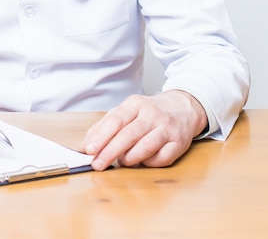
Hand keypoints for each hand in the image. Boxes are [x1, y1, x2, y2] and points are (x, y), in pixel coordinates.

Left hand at [79, 90, 207, 168]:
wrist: (182, 108)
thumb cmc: (148, 113)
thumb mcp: (126, 111)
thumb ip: (104, 126)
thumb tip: (85, 146)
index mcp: (135, 103)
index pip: (116, 120)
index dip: (101, 136)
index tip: (89, 149)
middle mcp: (152, 114)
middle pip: (128, 135)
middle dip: (110, 151)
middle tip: (97, 164)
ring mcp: (167, 128)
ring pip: (145, 147)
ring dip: (129, 158)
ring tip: (121, 162)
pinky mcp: (179, 143)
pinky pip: (161, 159)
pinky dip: (148, 163)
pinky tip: (143, 160)